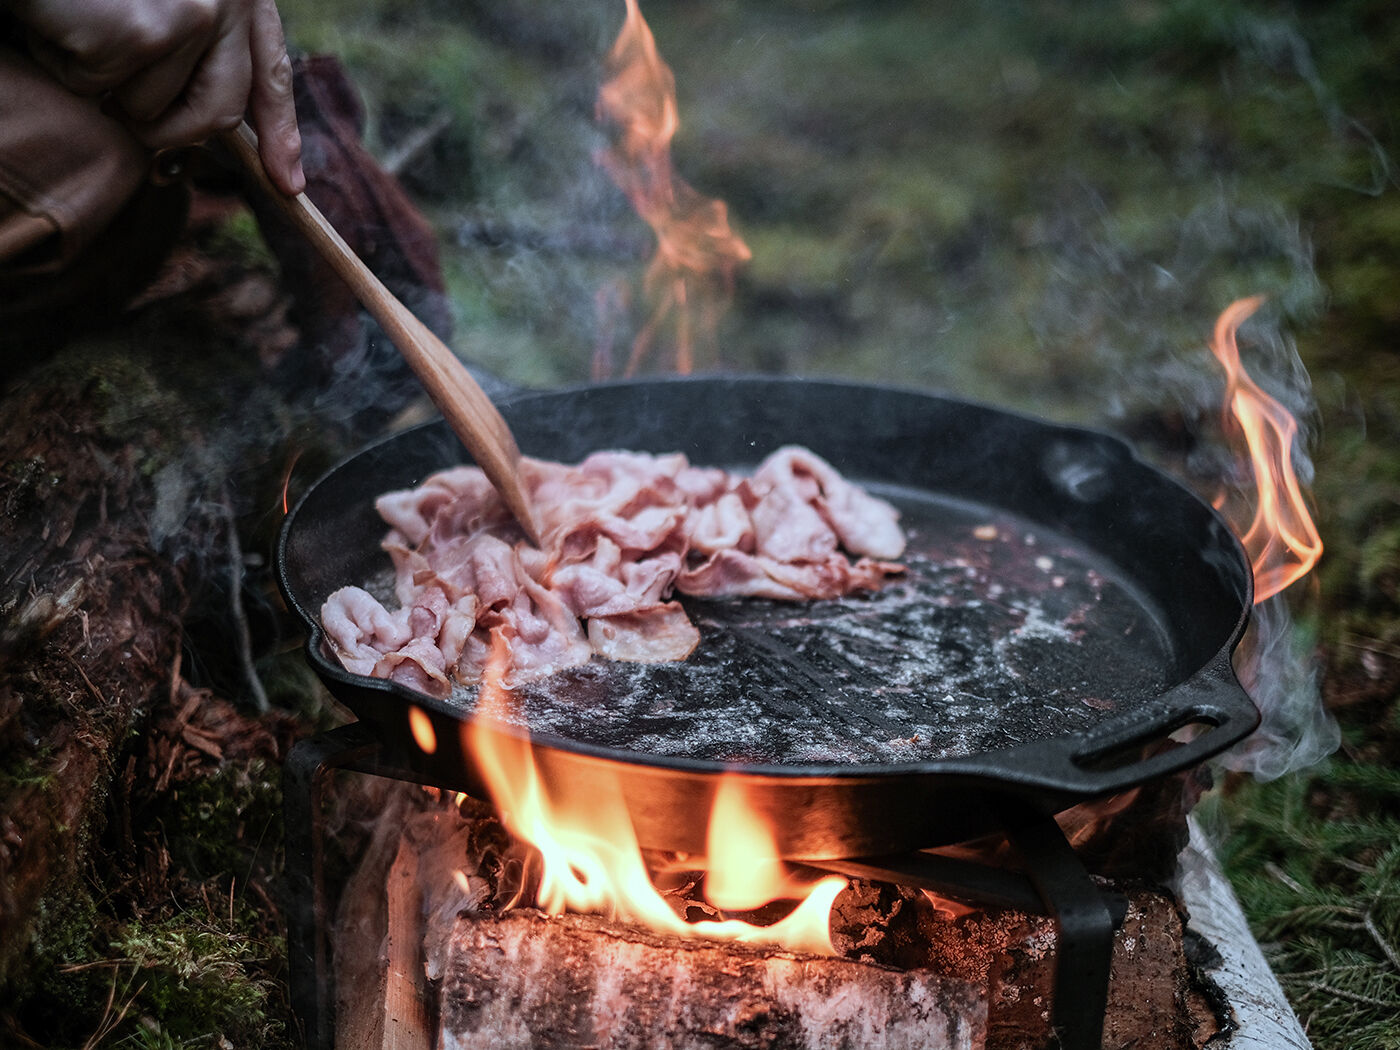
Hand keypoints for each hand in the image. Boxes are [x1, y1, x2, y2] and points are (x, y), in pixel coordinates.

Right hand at [10, 0, 304, 193]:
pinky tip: (61, 24)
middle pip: (221, 114)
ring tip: (81, 27)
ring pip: (154, 111)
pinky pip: (104, 94)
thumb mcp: (157, 7)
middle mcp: (227, 0)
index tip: (288, 183)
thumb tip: (212, 129)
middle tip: (123, 109)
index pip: (269, 72)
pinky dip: (67, 69)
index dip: (280, 133)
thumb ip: (193, 55)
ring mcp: (194, 15)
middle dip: (171, 131)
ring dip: (102, 87)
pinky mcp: (149, 34)